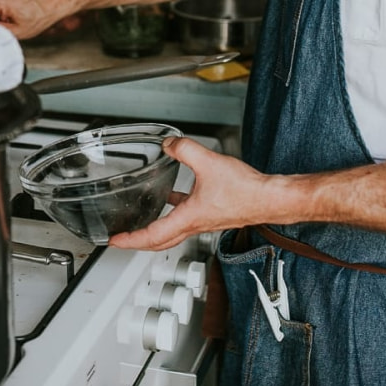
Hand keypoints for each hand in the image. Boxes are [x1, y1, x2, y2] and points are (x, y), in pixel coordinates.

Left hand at [108, 136, 270, 251]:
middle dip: (138, 242)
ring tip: (140, 222)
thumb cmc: (246, 191)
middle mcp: (194, 224)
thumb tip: (168, 144)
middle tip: (122, 240)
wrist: (270, 199)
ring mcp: (203, 221)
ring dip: (154, 230)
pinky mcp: (212, 213)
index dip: (130, 239)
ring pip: (172, 232)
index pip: (152, 235)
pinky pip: (185, 217)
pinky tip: (173, 195)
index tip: (115, 241)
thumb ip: (184, 149)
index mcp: (189, 218)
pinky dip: (173, 211)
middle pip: (159, 242)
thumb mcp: (208, 162)